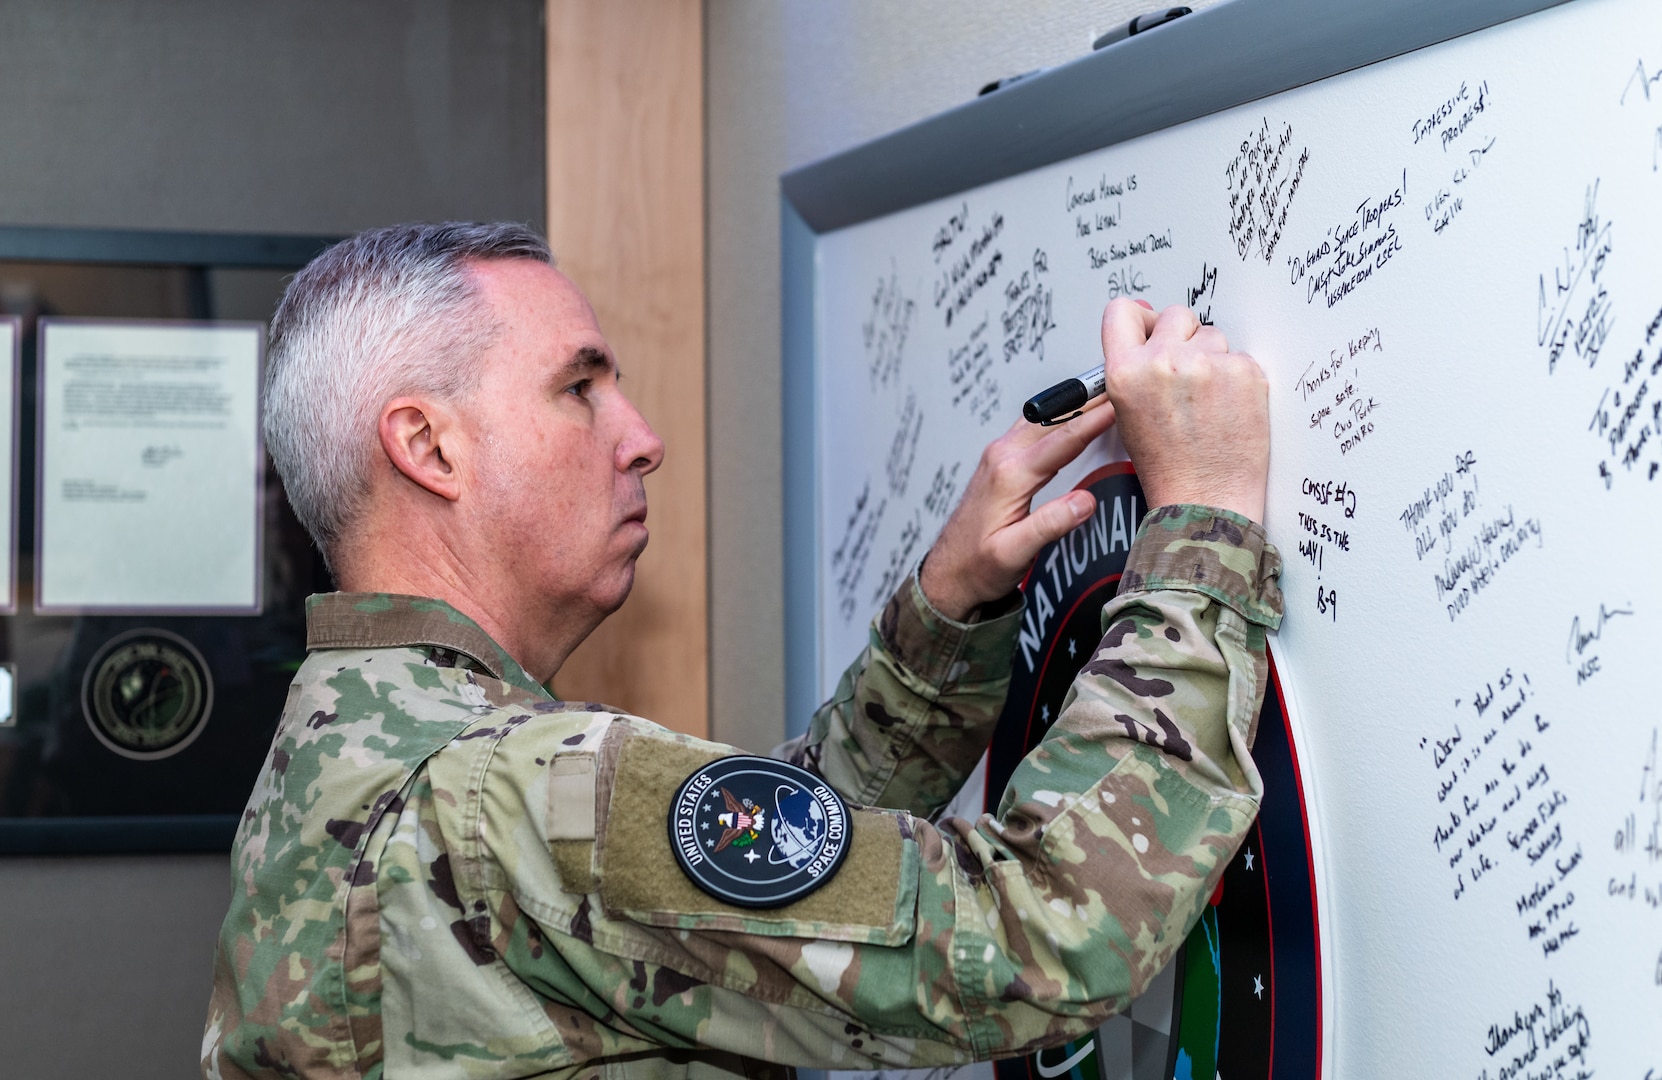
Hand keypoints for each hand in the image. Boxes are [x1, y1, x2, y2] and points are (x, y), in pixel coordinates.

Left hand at [919, 401, 1117, 620]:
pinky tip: (1076, 417)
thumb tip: (1085, 500)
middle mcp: (1002, 457)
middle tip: (1122, 384)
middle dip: (1090, 399)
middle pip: (1055, 418)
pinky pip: (1035, 429)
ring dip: (1075, 405)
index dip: (1096, 419)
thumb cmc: (976, 566)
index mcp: (1009, 474)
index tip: (1122, 403)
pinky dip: (1060, 418)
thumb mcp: (1014, 553)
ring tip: (1107, 393)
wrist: (948, 573)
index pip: (1063, 439)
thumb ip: (1049, 525)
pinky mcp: (1000, 461)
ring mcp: (999, 456)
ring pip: (1044, 419)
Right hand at [1100, 299, 1268, 521]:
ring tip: (1208, 401)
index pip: (1122, 311)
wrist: (1206, 499)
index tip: (1150, 328)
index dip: (1139, 318)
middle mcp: (1163, 361)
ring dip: (1212, 358)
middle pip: (1175, 315)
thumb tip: (1146, 321)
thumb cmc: (1168, 466)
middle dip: (1182, 338)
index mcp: (1126, 372)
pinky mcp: (1244, 371)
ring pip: (1212, 335)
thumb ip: (1133, 366)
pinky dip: (1237, 378)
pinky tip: (1228, 408)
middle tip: (1186, 376)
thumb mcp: (1128, 413)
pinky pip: (1239, 357)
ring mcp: (1207, 364)